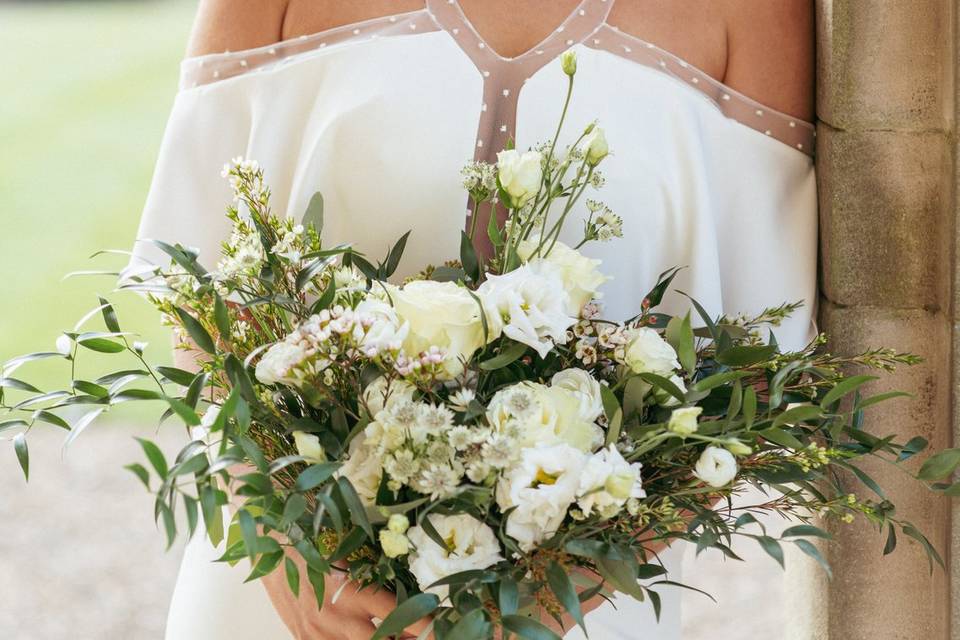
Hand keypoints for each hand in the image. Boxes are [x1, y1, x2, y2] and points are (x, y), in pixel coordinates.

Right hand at [261, 551, 430, 639]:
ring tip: (396, 635)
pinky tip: (361, 634)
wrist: (268, 547)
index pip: (399, 616)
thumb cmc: (313, 541)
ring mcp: (320, 636)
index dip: (425, 626)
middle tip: (423, 637)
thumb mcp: (349, 553)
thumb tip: (408, 587)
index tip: (441, 628)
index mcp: (354, 591)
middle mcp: (339, 619)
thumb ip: (375, 574)